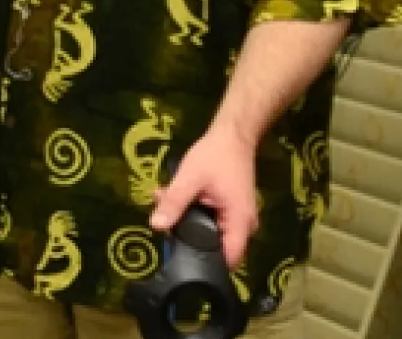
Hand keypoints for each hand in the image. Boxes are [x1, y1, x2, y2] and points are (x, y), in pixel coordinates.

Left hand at [148, 127, 259, 266]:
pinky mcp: (230, 212)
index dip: (206, 264)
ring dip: (186, 223)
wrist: (232, 136)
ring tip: (163, 205)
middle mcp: (245, 226)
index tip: (180, 262)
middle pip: (216, 248)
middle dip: (187, 239)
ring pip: (210, 233)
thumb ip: (174, 203)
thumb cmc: (215, 156)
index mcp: (240, 222)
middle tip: (162, 225)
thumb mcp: (189, 179)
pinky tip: (173, 200)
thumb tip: (156, 226)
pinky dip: (193, 214)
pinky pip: (211, 222)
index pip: (228, 259)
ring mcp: (239, 219)